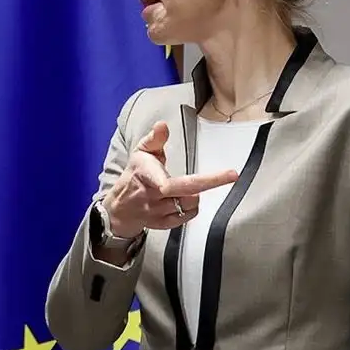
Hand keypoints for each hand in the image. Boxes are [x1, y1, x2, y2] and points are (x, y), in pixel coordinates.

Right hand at [101, 121, 239, 240]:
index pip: (172, 180)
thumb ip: (154, 139)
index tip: (217, 172)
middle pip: (186, 193)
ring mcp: (157, 212)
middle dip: (210, 182)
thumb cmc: (134, 176)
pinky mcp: (162, 224)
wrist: (118, 208)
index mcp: (147, 175)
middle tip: (231, 175)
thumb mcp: (140, 153)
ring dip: (195, 195)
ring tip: (188, 188)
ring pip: (189, 205)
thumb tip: (162, 125)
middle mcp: (152, 195)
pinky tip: (184, 200)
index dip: (195, 179)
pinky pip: (186, 216)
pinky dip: (190, 208)